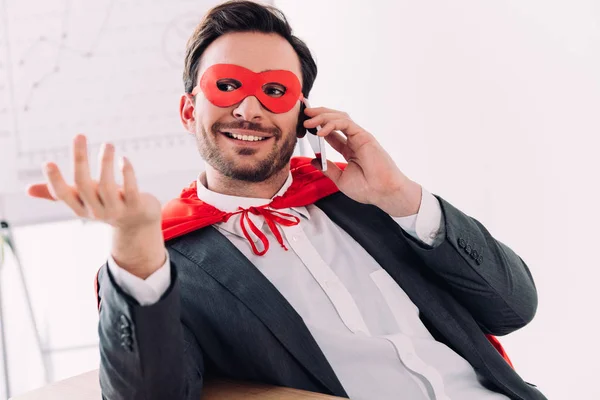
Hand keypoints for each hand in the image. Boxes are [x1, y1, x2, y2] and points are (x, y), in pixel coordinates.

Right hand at [27, 135, 164, 277]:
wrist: (138, 224)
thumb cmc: (106, 204)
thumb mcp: (83, 200)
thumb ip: (59, 193)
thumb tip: (27, 190)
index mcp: (80, 207)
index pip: (63, 195)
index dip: (54, 180)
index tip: (47, 162)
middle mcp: (96, 211)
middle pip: (84, 184)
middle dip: (79, 158)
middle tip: (79, 135)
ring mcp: (117, 210)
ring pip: (107, 185)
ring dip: (105, 161)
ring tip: (108, 144)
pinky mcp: (136, 206)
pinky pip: (130, 188)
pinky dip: (126, 172)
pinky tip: (123, 159)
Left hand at [303, 107, 422, 216]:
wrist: (382, 192)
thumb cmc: (367, 188)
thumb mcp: (340, 179)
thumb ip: (328, 169)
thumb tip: (314, 161)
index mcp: (350, 149)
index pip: (331, 132)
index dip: (317, 126)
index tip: (303, 126)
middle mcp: (354, 140)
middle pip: (334, 120)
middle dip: (318, 115)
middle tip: (303, 114)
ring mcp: (359, 137)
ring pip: (339, 118)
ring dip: (322, 116)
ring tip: (308, 120)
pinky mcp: (363, 136)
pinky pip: (345, 124)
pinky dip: (331, 124)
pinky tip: (320, 132)